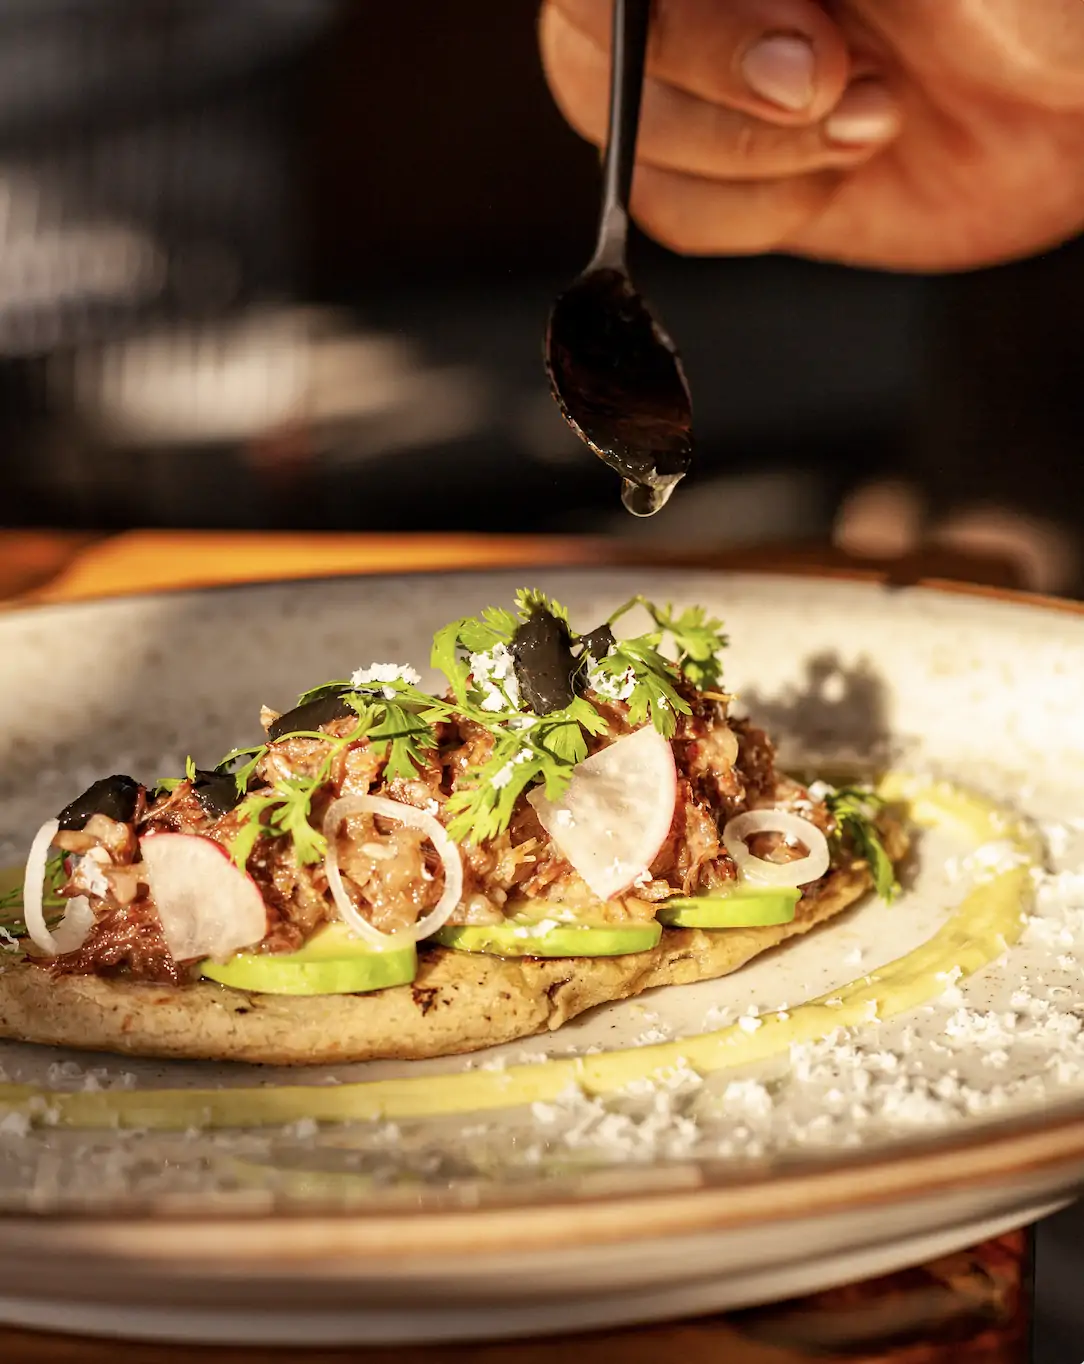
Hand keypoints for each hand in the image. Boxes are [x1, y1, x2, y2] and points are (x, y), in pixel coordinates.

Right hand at [540, 0, 1083, 270]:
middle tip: (842, 93)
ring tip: (874, 121)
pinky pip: (670, 209)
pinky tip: (837, 171)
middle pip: (596, 43)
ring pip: (625, 136)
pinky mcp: (722, 164)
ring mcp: (703, 72)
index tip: (807, 53)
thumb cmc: (1045, 11)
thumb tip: (765, 40)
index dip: (682, 26)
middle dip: (719, 88)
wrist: (1076, 116)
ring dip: (751, 156)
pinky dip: (758, 210)